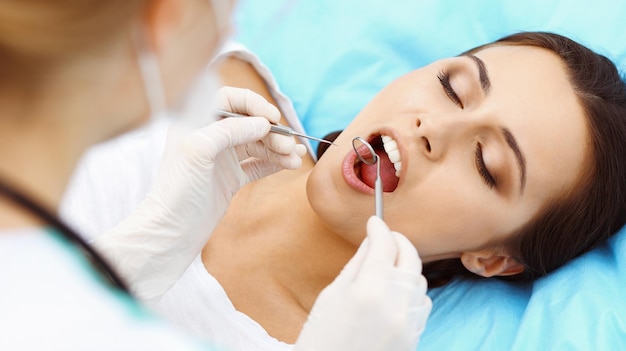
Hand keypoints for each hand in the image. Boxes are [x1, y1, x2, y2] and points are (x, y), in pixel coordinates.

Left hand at [94, 87, 305, 303]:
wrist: (172, 232)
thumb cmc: (176, 190)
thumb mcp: (198, 149)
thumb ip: (230, 130)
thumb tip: (263, 123)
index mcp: (195, 122)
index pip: (228, 99)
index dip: (252, 103)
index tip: (271, 117)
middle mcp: (209, 137)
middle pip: (248, 123)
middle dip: (271, 132)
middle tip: (288, 145)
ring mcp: (221, 158)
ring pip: (257, 144)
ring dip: (278, 148)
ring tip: (296, 158)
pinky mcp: (231, 179)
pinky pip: (258, 164)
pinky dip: (275, 163)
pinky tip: (290, 164)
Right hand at [294, 216, 431, 350]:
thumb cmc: (322, 336)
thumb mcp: (333, 295)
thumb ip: (357, 264)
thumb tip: (372, 240)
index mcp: (368, 291)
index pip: (384, 245)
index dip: (379, 228)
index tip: (374, 222)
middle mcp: (394, 305)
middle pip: (410, 258)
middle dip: (399, 242)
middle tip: (387, 236)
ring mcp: (408, 324)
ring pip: (420, 280)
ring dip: (407, 266)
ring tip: (389, 266)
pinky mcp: (414, 337)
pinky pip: (422, 303)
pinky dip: (412, 292)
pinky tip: (395, 292)